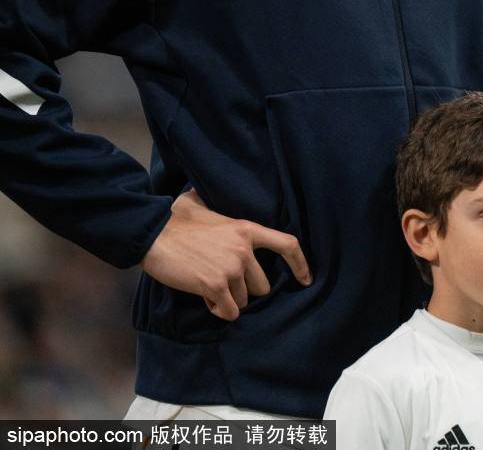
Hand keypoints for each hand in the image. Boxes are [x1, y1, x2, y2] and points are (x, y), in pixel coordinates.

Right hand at [141, 188, 311, 319]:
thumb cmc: (174, 219)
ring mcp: (231, 268)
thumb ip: (216, 207)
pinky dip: (217, 309)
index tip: (306, 279)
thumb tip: (206, 194)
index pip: (287, 244)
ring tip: (207, 284)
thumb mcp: (202, 204)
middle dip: (243, 288)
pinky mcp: (215, 286)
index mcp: (246, 229)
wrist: (153, 234)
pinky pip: (228, 312)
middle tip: (221, 280)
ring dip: (227, 299)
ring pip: (243, 301)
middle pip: (261, 286)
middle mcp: (244, 249)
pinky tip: (203, 296)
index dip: (300, 264)